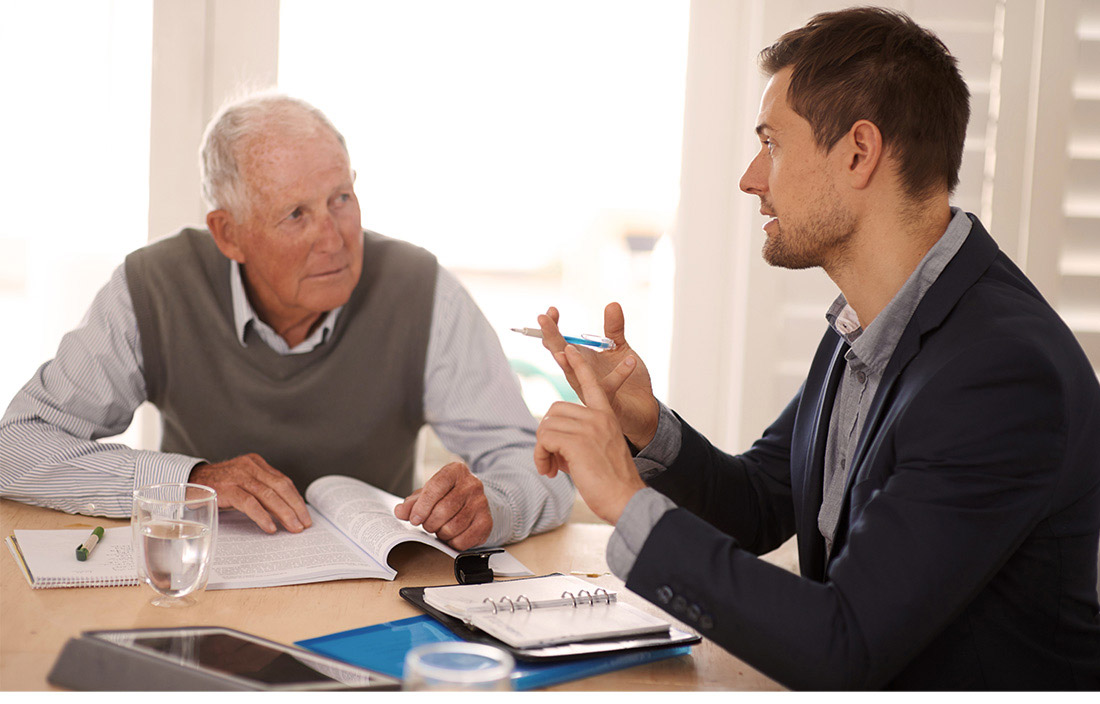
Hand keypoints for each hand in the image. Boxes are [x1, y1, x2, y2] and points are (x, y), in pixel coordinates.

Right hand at [189, 453, 311, 533]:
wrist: (187, 482)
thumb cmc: (217, 486)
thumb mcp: (242, 483)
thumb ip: (260, 491)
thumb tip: (284, 511)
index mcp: (256, 463)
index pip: (283, 481)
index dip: (296, 499)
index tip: (305, 514)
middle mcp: (249, 466)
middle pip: (280, 487)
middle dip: (295, 507)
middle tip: (304, 524)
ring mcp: (238, 476)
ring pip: (268, 494)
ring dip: (284, 513)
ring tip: (293, 527)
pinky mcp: (226, 488)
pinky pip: (249, 503)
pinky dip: (262, 516)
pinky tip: (270, 527)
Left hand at [394, 462, 492, 549]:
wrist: (473, 502)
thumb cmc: (447, 496)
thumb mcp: (428, 494)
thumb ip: (412, 503)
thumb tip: (400, 511)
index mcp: (455, 471)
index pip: (435, 487)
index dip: (422, 507)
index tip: (414, 519)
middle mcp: (472, 484)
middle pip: (444, 509)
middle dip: (430, 523)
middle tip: (428, 525)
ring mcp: (482, 502)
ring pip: (453, 526)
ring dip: (441, 533)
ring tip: (440, 529)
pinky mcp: (487, 521)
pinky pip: (465, 539)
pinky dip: (453, 542)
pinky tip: (452, 536)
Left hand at [534, 346, 645, 524]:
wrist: (626, 500)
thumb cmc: (612, 483)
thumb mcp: (598, 452)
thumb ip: (579, 438)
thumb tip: (551, 440)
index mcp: (607, 416)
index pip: (591, 384)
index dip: (578, 366)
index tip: (568, 350)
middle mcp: (598, 417)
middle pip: (554, 411)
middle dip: (546, 436)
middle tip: (552, 461)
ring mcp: (588, 427)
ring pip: (546, 425)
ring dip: (541, 449)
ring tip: (551, 469)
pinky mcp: (577, 441)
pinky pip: (544, 439)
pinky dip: (540, 456)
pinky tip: (550, 471)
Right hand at [538, 303, 658, 448]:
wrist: (643, 410)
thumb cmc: (629, 382)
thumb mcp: (621, 349)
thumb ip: (614, 329)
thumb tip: (612, 304)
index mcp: (581, 361)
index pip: (560, 342)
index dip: (553, 327)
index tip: (551, 310)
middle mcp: (580, 375)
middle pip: (559, 355)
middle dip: (551, 337)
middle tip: (542, 319)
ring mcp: (590, 390)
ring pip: (574, 375)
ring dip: (570, 361)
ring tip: (567, 347)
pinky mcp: (606, 403)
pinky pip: (609, 387)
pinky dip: (620, 373)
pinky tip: (631, 359)